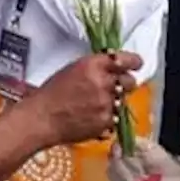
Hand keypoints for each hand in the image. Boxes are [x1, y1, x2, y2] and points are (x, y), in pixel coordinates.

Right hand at [26, 51, 140, 146]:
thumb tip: (112, 68)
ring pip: (123, 101)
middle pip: (130, 81)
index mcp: (93, 65)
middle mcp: (103, 82)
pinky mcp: (106, 121)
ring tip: (95, 104)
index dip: (133, 61)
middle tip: (114, 87)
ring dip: (114, 101)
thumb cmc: (51, 93)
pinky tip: (92, 115)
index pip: (124, 60)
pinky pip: (115, 117)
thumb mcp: (73, 69)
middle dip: (124, 83)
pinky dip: (107, 116)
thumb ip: (96, 67)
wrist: (42, 118)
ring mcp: (106, 103)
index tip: (137, 63)